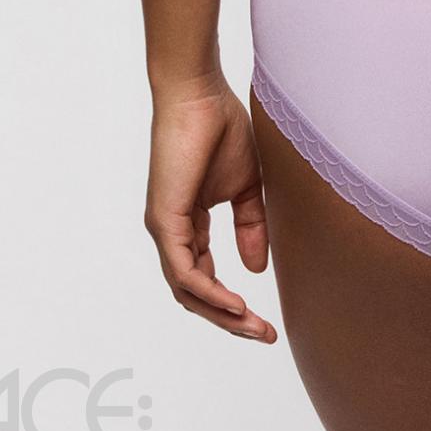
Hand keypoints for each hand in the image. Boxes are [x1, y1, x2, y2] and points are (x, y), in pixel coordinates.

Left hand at [144, 73, 277, 341]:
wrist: (200, 95)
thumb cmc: (221, 128)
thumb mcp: (247, 187)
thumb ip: (250, 227)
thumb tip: (255, 270)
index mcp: (189, 225)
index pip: (205, 279)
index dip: (233, 304)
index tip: (266, 322)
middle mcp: (172, 233)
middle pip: (194, 295)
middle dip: (229, 320)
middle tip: (263, 335)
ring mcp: (164, 229)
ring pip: (187, 291)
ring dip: (221, 314)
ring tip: (252, 325)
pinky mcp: (164, 221)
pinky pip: (184, 273)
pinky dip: (209, 293)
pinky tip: (234, 302)